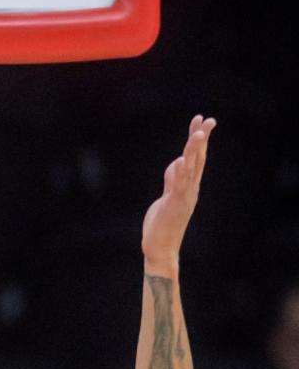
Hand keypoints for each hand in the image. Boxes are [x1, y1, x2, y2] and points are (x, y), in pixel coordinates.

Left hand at [141, 115, 215, 271]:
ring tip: (197, 134)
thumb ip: (172, 179)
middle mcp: (190, 189)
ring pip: (190, 170)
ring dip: (194, 152)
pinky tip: (181, 160)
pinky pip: (177, 186)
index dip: (200, 140)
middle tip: (208, 120)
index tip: (202, 121)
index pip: (197, 158)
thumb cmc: (163, 224)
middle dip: (201, 139)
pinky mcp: (173, 205)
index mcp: (189, 186)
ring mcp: (183, 197)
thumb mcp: (167, 196)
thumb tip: (177, 163)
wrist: (160, 248)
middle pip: (197, 160)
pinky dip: (179, 173)